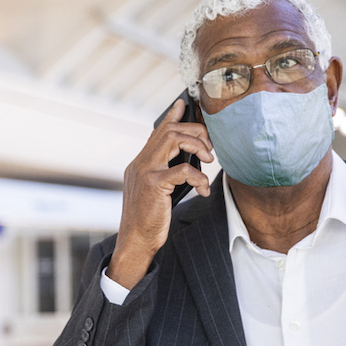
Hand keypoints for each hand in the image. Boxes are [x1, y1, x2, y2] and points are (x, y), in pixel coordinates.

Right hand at [107, 98, 212, 289]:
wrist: (135, 241)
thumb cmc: (148, 219)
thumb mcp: (155, 192)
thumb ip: (164, 174)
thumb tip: (187, 164)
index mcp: (140, 163)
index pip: (157, 132)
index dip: (171, 116)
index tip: (183, 104)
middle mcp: (140, 162)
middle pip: (170, 130)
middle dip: (195, 132)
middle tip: (210, 149)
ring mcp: (146, 171)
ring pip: (174, 140)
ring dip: (198, 146)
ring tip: (209, 161)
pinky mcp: (154, 184)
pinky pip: (184, 170)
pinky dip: (199, 178)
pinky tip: (203, 190)